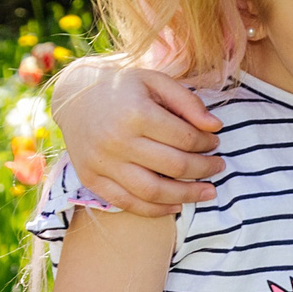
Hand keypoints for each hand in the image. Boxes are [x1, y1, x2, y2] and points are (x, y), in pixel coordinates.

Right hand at [48, 59, 223, 216]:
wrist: (74, 97)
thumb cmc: (123, 88)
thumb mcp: (155, 81)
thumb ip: (187, 101)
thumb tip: (215, 127)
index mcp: (135, 112)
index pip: (185, 138)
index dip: (207, 143)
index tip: (215, 142)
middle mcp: (117, 140)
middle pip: (174, 166)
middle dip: (205, 169)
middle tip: (219, 166)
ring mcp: (102, 163)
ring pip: (154, 192)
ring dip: (187, 196)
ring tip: (208, 192)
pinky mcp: (91, 179)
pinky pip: (128, 203)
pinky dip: (156, 210)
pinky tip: (177, 205)